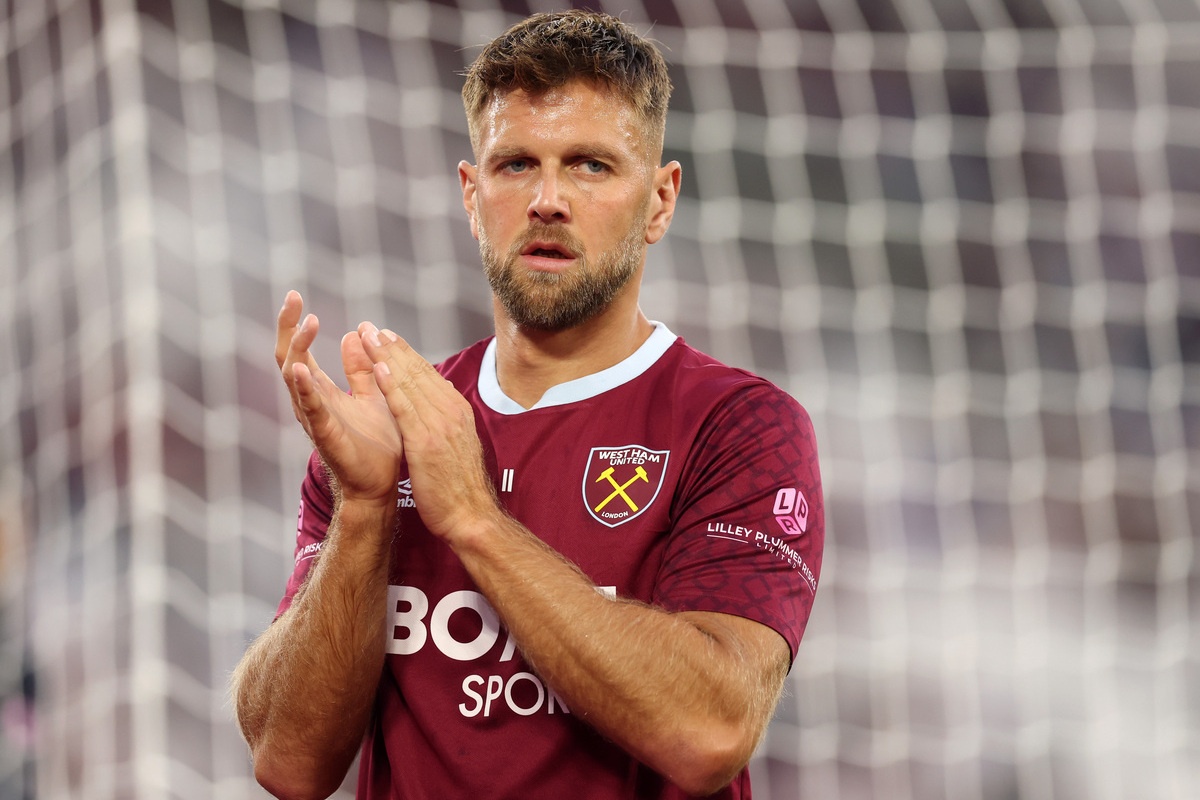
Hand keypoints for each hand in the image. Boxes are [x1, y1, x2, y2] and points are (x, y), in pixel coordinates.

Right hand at [276, 292, 403, 507]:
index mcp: (322, 392)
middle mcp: (312, 403)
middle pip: (288, 359)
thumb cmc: (377, 444)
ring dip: (298, 351)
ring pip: (295, 381)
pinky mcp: (327, 436)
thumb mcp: (372, 395)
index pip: (299, 351)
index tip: (295, 296)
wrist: (382, 486)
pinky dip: (304, 389)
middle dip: (288, 328)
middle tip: (293, 299)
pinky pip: (312, 409)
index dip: (294, 324)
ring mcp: (316, 419)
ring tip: (305, 325)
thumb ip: (360, 369)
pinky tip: (300, 370)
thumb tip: (352, 335)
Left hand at [360, 325, 500, 540]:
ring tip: (369, 337)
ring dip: (387, 357)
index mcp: (457, 411)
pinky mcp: (425, 443)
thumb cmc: (461, 486)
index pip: (428, 374)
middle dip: (392, 347)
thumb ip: (447, 419)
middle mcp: (450, 411)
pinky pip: (405, 409)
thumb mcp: (458, 444)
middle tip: (370, 327)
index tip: (387, 336)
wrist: (471, 515)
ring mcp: (439, 425)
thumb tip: (440, 397)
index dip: (405, 353)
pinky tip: (378, 369)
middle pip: (418, 371)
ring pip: (410, 383)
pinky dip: (391, 386)